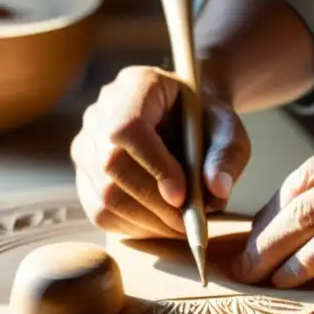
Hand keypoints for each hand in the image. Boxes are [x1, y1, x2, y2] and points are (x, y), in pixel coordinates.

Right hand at [71, 65, 250, 237]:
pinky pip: (99, 211)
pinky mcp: (84, 174)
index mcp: (136, 85)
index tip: (182, 195)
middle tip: (187, 223)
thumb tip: (217, 191)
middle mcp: (101, 112)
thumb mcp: (228, 129)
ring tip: (179, 227)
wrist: (186, 122)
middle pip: (110, 164)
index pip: (128, 127)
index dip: (153, 164)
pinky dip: (132, 228)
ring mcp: (86, 144)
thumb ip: (227, 154)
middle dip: (152, 202)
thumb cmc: (206, 121)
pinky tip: (160, 226)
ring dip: (145, 221)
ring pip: (102, 194)